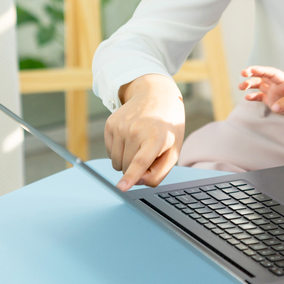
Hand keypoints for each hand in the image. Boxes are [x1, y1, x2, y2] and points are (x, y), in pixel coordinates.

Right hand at [105, 74, 185, 190]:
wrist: (155, 95)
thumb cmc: (167, 127)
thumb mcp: (174, 150)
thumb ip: (159, 172)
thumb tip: (138, 182)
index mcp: (155, 137)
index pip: (141, 161)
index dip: (131, 177)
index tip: (121, 188)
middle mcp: (135, 130)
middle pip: (127, 167)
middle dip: (137, 169)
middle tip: (149, 151)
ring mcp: (120, 126)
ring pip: (116, 162)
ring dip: (127, 160)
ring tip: (140, 144)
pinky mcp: (110, 125)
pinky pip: (110, 152)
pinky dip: (120, 151)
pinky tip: (131, 138)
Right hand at [238, 66, 283, 116]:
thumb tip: (274, 107)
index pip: (271, 73)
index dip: (260, 70)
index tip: (249, 70)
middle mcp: (278, 85)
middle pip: (262, 77)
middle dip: (251, 75)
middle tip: (242, 76)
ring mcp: (275, 94)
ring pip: (259, 86)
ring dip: (249, 85)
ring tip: (240, 87)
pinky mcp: (274, 103)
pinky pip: (261, 98)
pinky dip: (254, 97)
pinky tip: (247, 98)